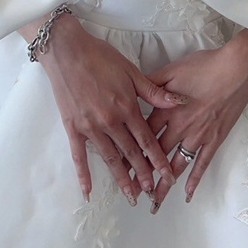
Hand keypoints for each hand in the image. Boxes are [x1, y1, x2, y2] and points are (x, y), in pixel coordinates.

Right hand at [38, 16, 188, 205]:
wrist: (67, 51)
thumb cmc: (100, 57)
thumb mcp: (131, 71)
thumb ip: (154, 92)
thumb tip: (180, 102)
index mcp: (126, 108)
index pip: (147, 140)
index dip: (158, 160)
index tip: (167, 175)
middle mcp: (110, 122)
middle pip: (130, 153)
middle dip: (143, 174)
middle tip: (153, 192)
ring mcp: (90, 127)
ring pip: (110, 158)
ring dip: (121, 178)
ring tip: (131, 196)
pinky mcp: (73, 128)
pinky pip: (79, 156)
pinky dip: (84, 174)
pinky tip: (88, 190)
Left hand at [145, 31, 247, 208]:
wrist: (237, 70)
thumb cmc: (205, 66)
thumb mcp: (173, 69)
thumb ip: (153, 83)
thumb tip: (134, 90)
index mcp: (167, 109)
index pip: (143, 134)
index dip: (130, 150)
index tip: (119, 166)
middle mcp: (180, 126)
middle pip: (156, 154)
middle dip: (143, 174)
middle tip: (131, 192)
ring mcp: (199, 135)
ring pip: (177, 164)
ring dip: (165, 184)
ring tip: (154, 202)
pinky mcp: (215, 139)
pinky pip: (202, 163)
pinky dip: (194, 180)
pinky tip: (187, 194)